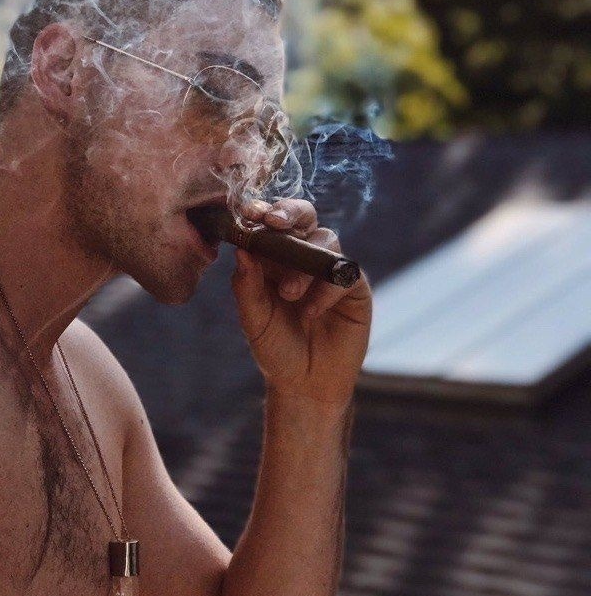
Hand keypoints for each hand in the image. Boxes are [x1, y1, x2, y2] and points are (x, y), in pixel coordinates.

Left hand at [230, 198, 371, 405]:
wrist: (305, 383)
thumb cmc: (275, 347)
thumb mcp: (254, 319)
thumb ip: (247, 286)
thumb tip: (241, 251)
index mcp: (272, 257)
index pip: (269, 223)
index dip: (260, 212)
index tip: (249, 213)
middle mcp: (302, 256)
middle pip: (303, 216)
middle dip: (289, 212)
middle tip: (274, 223)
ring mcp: (329, 268)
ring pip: (325, 240)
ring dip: (303, 264)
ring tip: (289, 294)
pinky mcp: (353, 287)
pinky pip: (344, 272)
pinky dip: (325, 289)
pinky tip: (311, 312)